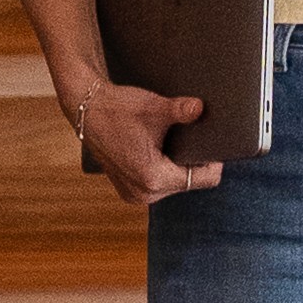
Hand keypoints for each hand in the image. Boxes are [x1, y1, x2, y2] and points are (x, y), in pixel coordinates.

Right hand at [67, 71, 218, 204]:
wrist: (86, 109)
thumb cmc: (117, 107)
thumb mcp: (153, 108)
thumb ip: (180, 111)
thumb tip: (201, 108)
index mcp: (153, 177)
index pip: (204, 179)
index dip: (214, 161)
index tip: (216, 143)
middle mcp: (144, 193)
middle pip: (190, 183)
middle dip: (194, 162)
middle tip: (194, 138)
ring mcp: (135, 195)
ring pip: (175, 184)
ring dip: (179, 166)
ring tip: (173, 142)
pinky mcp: (129, 190)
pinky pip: (159, 184)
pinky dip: (164, 169)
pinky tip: (160, 150)